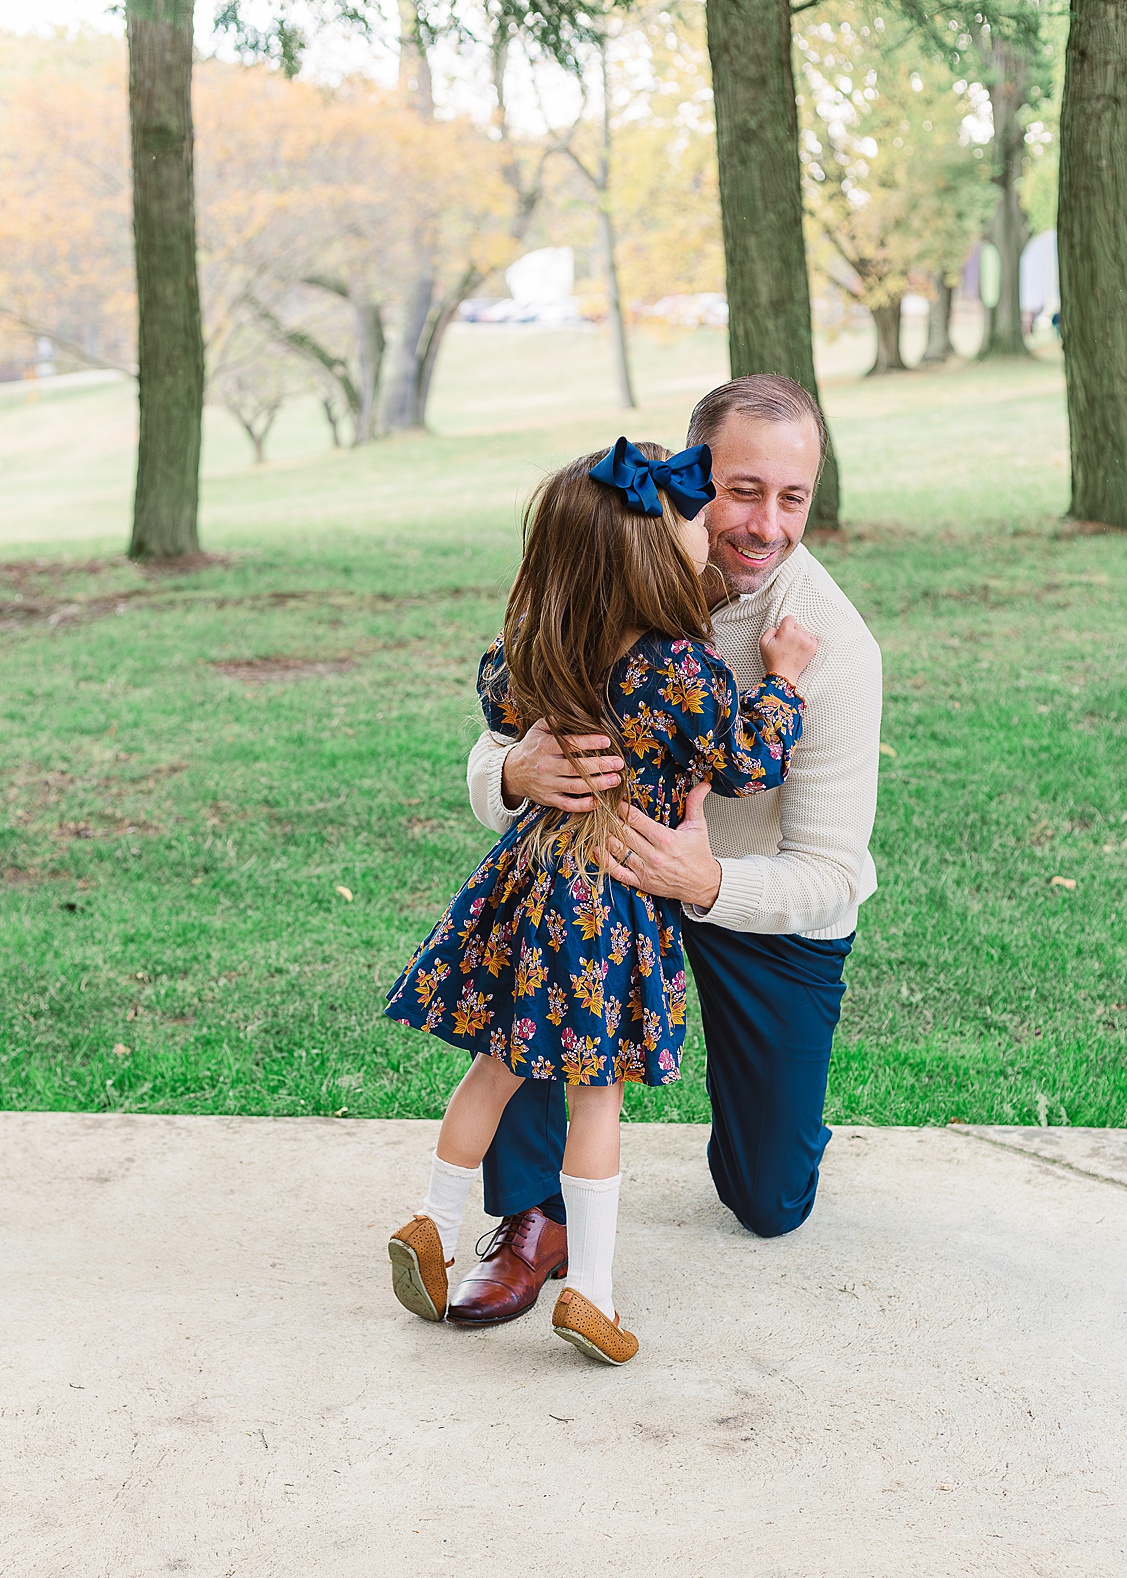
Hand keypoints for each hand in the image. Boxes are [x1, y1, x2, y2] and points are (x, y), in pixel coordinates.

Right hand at [500, 718, 623, 811]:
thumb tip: (576, 710)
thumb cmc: (532, 747)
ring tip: (615, 779)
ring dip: (598, 784)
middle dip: (599, 765)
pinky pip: (568, 805)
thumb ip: (556, 720)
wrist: (511, 772)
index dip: (588, 742)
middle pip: (575, 768)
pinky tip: (600, 800)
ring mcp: (547, 785)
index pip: (568, 744)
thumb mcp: (538, 729)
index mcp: (543, 747)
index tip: (606, 741)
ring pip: (575, 787)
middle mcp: (545, 767)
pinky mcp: (548, 799)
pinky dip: (585, 805)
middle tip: (618, 763)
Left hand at [601, 782, 721, 908]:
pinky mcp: (641, 882)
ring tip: (597, 826)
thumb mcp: (698, 827)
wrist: (703, 885)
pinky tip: (598, 849)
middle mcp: (654, 855)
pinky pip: (617, 872)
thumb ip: (696, 804)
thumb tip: (703, 784)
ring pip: (617, 850)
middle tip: (601, 810)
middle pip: (623, 833)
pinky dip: (604, 861)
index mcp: (666, 839)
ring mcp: (645, 870)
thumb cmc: (698, 856)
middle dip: (611, 820)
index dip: (622, 809)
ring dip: (605, 837)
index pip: (636, 820)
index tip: (614, 801)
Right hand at [759, 615, 817, 686]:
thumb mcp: (763, 643)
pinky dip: (807, 642)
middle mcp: (798, 634)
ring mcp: (806, 641)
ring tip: (792, 647)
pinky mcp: (812, 648)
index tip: (783, 632)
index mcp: (786, 631)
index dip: (785, 624)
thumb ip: (769, 630)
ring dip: (799, 637)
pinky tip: (800, 648)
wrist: (783, 675)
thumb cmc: (773, 660)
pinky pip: (812, 638)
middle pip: (797, 625)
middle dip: (791, 632)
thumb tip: (777, 628)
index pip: (789, 618)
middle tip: (786, 643)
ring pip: (804, 632)